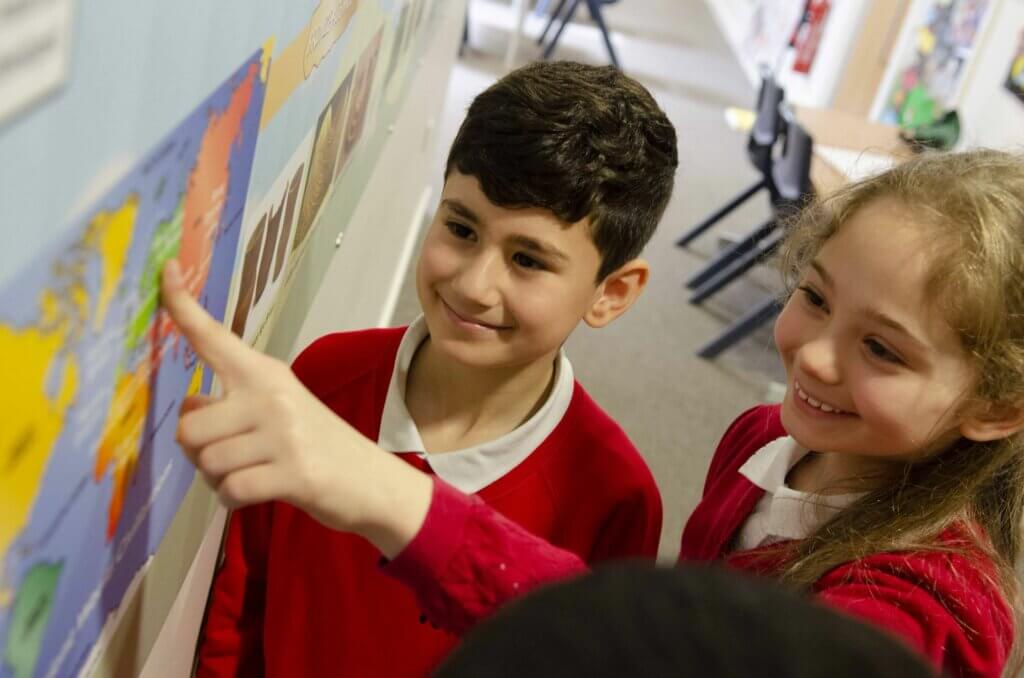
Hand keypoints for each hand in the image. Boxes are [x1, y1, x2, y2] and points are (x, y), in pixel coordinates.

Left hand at [161, 260, 431, 555]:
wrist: (372, 480)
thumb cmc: (318, 445)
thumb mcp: (277, 411)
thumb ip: (230, 403)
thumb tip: (189, 404)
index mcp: (265, 373)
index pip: (214, 335)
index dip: (181, 303)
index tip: (165, 267)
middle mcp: (271, 395)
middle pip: (189, 427)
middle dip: (200, 453)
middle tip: (234, 456)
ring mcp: (283, 434)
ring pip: (207, 464)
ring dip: (220, 478)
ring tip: (255, 472)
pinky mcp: (293, 472)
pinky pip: (229, 491)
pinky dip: (234, 499)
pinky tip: (261, 491)